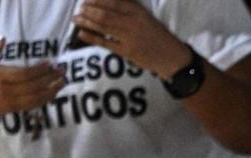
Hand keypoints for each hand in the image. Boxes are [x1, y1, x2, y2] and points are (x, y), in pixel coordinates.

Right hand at [0, 39, 65, 114]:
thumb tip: (3, 39)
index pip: (24, 74)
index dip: (39, 69)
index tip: (50, 64)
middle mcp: (6, 90)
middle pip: (34, 85)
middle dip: (50, 78)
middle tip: (62, 71)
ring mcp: (9, 102)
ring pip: (36, 98)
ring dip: (51, 90)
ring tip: (62, 82)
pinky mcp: (11, 109)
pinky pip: (32, 105)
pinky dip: (44, 100)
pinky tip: (51, 93)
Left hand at [72, 0, 189, 77]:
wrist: (174, 59)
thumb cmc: (160, 38)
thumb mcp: (148, 19)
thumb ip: (130, 10)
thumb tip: (109, 3)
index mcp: (138, 12)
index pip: (113, 1)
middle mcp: (133, 23)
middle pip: (104, 13)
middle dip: (88, 10)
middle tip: (78, 9)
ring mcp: (129, 38)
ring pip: (103, 26)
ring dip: (86, 21)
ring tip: (76, 19)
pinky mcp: (128, 52)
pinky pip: (105, 43)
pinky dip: (92, 37)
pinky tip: (81, 34)